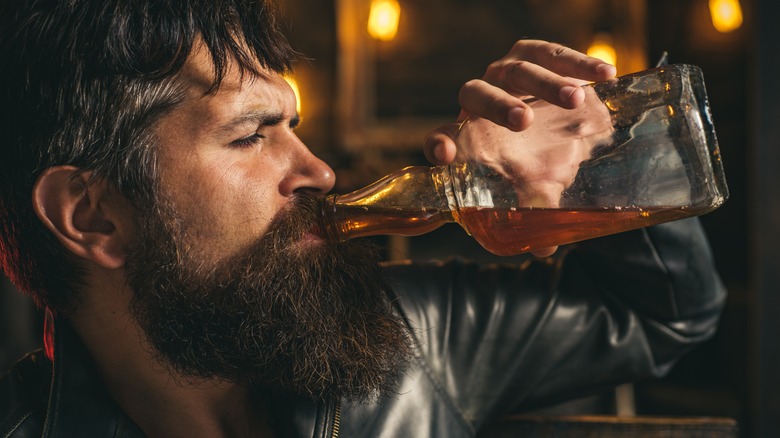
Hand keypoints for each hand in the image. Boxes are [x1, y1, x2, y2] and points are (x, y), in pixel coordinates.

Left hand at [424, 40, 616, 257]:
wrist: (568, 121)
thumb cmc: (542, 157)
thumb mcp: (540, 184)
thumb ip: (539, 210)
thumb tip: (544, 248)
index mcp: (469, 136)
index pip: (441, 137)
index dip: (439, 145)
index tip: (444, 155)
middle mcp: (479, 101)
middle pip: (475, 94)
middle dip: (497, 106)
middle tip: (525, 122)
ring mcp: (504, 73)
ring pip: (516, 70)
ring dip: (546, 83)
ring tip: (577, 100)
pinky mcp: (532, 53)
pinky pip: (549, 52)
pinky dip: (577, 62)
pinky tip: (605, 75)